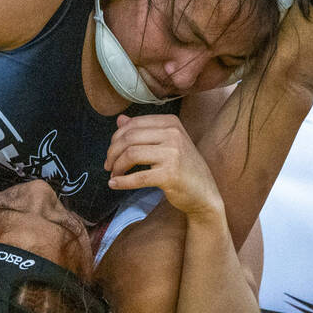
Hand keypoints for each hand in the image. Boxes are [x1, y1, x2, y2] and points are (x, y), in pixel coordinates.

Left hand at [105, 114, 223, 220]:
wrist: (204, 193)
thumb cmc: (183, 167)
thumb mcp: (166, 143)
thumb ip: (143, 130)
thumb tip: (120, 119)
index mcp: (171, 122)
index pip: (133, 124)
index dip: (116, 138)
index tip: (111, 152)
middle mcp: (173, 134)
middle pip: (129, 138)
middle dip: (113, 153)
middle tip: (108, 165)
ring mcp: (173, 153)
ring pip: (131, 154)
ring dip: (116, 166)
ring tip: (114, 174)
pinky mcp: (170, 175)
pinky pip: (138, 177)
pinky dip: (121, 181)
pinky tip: (114, 184)